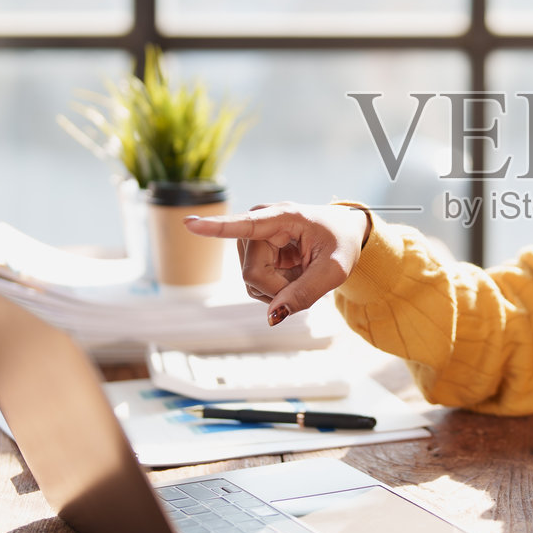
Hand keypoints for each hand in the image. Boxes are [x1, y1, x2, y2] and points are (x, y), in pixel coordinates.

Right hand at [182, 202, 369, 324]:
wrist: (343, 234)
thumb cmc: (341, 245)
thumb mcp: (334, 271)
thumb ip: (306, 293)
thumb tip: (273, 315)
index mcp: (283, 216)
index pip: (245, 225)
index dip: (216, 228)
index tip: (189, 223)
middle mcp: (261, 222)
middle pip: (253, 273)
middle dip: (280, 289)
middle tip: (307, 280)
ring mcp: (252, 238)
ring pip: (252, 282)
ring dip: (279, 289)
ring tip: (301, 272)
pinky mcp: (251, 252)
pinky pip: (254, 285)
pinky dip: (276, 289)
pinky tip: (291, 275)